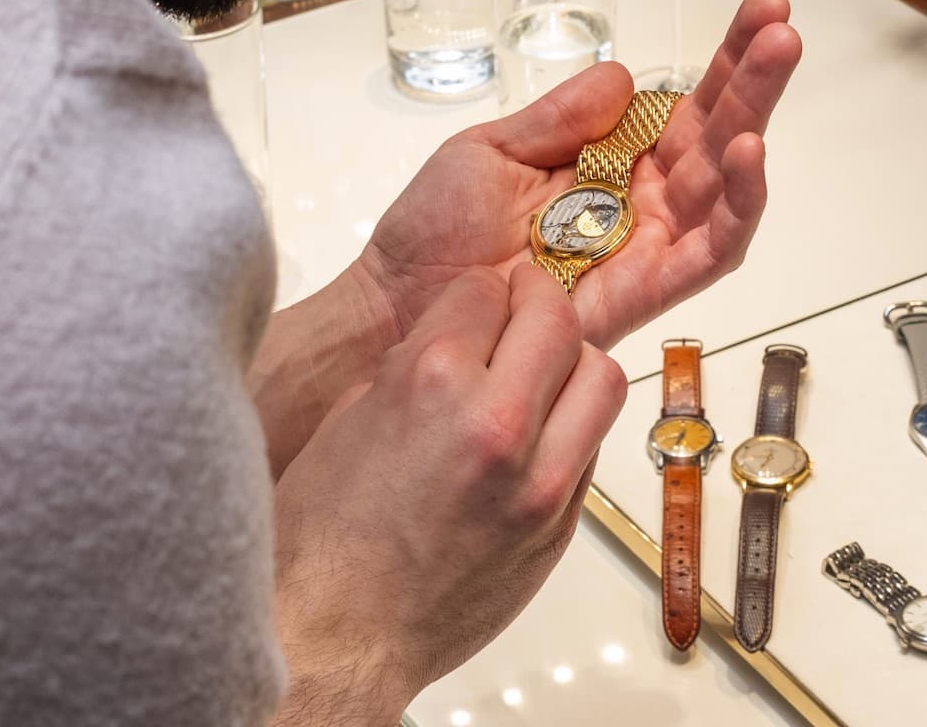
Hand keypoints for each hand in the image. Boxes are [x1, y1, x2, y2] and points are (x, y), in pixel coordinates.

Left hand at [252, 0, 798, 475]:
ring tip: (774, 65)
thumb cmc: (438, 228)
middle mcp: (638, 201)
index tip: (760, 8)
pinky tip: (747, 154)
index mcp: (607, 161)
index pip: (681, 104)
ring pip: (723, 186)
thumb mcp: (494, 150)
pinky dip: (735, 205)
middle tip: (781, 26)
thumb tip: (625, 76)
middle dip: (753, 80)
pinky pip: (707, 252)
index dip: (723, 60)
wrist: (401, 303)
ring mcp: (645, 245)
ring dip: (755, 125)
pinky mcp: (644, 291)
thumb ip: (561, 118)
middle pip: (715, 136)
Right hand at [271, 265, 624, 723]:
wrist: (337, 636)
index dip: (480, 292)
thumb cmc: (325, 537)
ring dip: (573, 362)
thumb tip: (460, 335)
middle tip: (523, 308)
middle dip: (538, 301)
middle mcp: (497, 423)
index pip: (487, 290)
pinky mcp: (561, 522)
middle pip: (558, 319)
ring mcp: (540, 478)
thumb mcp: (351, 415)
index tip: (479, 300)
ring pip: (601, 378)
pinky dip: (573, 424)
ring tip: (543, 371)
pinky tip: (537, 433)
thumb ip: (415, 363)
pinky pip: (592, 444)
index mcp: (431, 382)